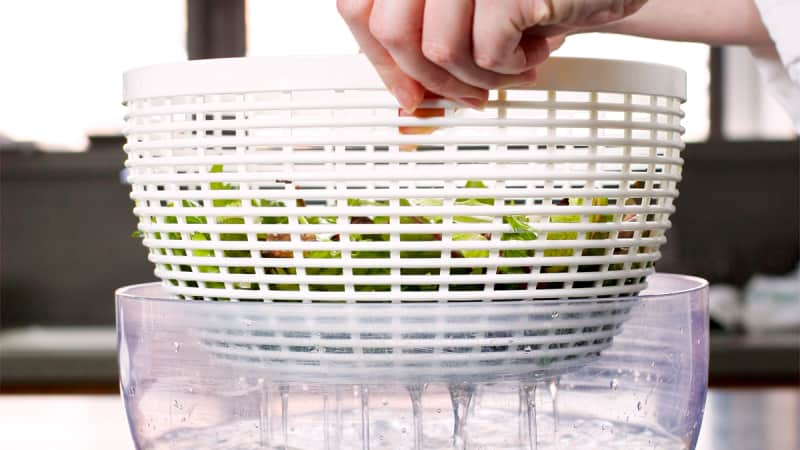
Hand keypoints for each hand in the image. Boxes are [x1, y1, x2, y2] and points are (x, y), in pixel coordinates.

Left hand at [337, 0, 646, 110]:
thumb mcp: (471, 13)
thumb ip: (430, 38)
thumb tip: (404, 95)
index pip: (360, 7)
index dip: (377, 57)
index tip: (405, 90)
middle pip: (389, 31)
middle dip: (429, 79)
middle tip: (464, 94)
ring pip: (436, 50)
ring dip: (476, 77)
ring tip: (511, 67)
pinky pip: (484, 54)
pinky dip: (511, 68)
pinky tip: (534, 51)